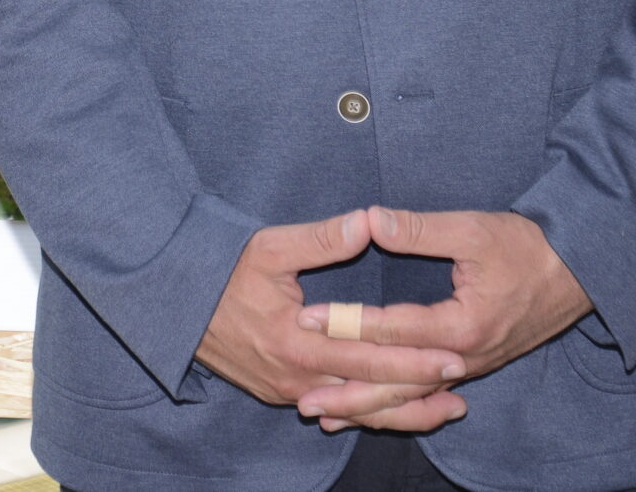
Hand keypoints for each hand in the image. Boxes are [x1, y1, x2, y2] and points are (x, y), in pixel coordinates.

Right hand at [196, 212, 469, 430]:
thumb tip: (368, 222)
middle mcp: (296, 378)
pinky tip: (395, 409)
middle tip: (462, 385)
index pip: (369, 358)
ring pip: (355, 411)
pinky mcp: (281, 394)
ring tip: (445, 410)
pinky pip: (334, 409)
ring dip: (401, 412)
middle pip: (370, 395)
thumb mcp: (269, 247)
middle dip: (419, 393)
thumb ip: (323, 239)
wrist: (173, 304)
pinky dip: (369, 411)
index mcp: (298, 343)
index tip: (453, 356)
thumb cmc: (221, 271)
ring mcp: (288, 391)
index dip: (414, 360)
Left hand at [297, 205, 589, 422]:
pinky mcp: (472, 367)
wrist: (581, 272)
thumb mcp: (474, 230)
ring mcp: (470, 368)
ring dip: (367, 409)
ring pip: (411, 396)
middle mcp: (464, 358)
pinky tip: (368, 413)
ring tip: (323, 418)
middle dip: (349, 393)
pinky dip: (395, 406)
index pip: (391, 329)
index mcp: (462, 326)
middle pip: (397, 383)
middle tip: (302, 402)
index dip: (345, 323)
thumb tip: (371, 219)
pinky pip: (426, 394)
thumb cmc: (528, 247)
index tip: (304, 320)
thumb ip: (420, 229)